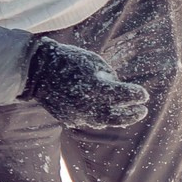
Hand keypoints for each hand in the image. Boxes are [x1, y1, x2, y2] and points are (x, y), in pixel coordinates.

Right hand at [22, 38, 148, 129]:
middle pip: (117, 117)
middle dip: (133, 115)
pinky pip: (88, 121)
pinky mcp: (68, 118)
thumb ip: (109, 76)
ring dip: (117, 118)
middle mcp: (88, 105)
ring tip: (127, 114)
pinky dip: (98, 117)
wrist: (37, 70)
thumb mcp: (94, 61)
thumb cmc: (69, 60)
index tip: (144, 95)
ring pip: (103, 122)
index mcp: (97, 87)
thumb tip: (117, 87)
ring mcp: (78, 115)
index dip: (137, 95)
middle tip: (142, 110)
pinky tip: (105, 112)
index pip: (125, 96)